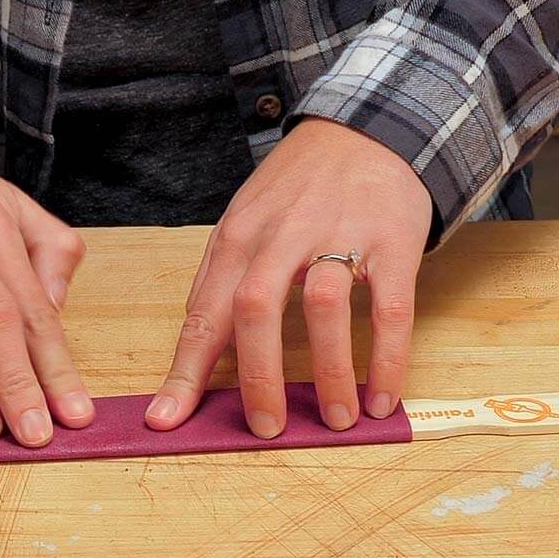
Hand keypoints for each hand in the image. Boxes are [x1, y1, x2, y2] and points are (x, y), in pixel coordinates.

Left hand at [147, 117, 432, 435]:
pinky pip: (390, 309)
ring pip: (322, 307)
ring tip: (336, 420)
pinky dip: (386, 359)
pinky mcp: (392, 241)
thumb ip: (220, 281)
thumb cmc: (298, 189)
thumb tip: (197, 350)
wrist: (369, 129)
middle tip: (266, 428)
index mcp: (236, 238)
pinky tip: (381, 397)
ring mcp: (338, 235)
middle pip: (254, 309)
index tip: (167, 419)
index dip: (185, 371)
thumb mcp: (244, 221)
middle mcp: (280, 236)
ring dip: (329, 372)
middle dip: (256, 377)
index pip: (203, 313)